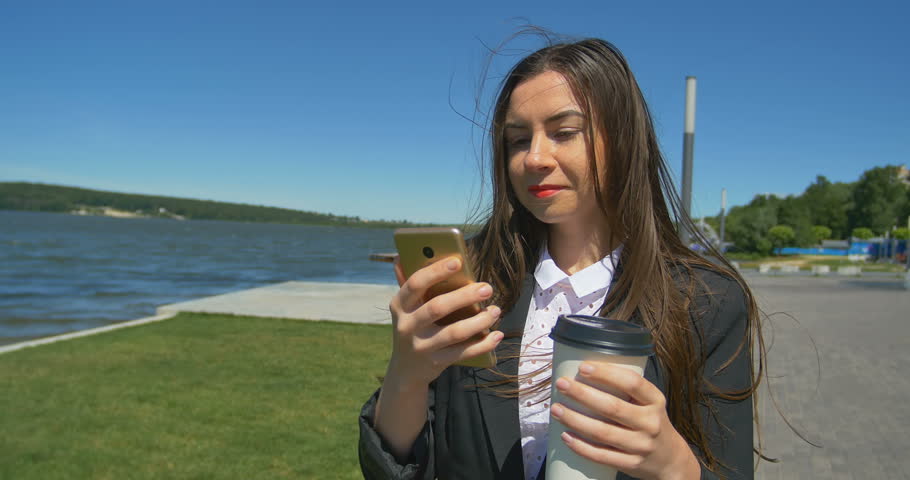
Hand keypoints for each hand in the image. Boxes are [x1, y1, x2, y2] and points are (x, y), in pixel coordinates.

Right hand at [386, 256, 502, 388]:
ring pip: (454, 332)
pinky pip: (463, 353)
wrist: (405, 369)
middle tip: (487, 287)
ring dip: (479, 321)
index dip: (436, 271)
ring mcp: (420, 346)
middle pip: (437, 307)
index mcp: (399, 305)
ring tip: (496, 310)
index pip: (415, 284)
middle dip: (465, 296)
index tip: (458, 261)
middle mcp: (406, 326)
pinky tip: (497, 335)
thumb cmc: (413, 325)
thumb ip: (410, 283)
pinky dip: (482, 344)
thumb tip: (404, 255)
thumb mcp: (407, 307)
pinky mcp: (435, 363)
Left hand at [550, 362, 700, 479]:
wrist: (670, 459)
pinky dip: (581, 446)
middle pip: (612, 407)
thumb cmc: (650, 422)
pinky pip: (602, 455)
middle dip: (583, 394)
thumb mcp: (649, 403)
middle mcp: (650, 423)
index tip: (583, 367)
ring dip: (575, 420)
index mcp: (655, 401)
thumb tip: (585, 370)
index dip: (607, 374)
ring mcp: (641, 445)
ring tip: (556, 409)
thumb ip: (627, 389)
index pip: (632, 383)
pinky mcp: (631, 464)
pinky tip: (566, 436)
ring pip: (603, 432)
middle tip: (562, 384)